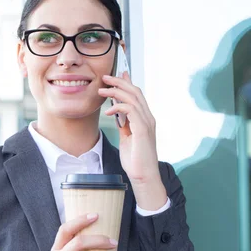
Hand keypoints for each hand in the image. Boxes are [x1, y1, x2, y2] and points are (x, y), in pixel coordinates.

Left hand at [98, 72, 167, 209]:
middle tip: (105, 77)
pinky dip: (118, 106)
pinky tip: (108, 111)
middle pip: (135, 91)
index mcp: (145, 119)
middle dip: (119, 82)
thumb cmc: (135, 159)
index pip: (137, 95)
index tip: (116, 75)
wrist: (143, 176)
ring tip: (102, 91)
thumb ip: (124, 125)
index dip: (127, 83)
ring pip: (133, 97)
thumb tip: (117, 113)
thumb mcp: (127, 138)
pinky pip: (131, 110)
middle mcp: (148, 118)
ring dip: (116, 91)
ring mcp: (147, 123)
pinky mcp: (143, 129)